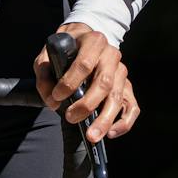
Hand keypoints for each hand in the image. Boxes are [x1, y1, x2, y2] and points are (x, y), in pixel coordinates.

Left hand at [33, 22, 139, 143]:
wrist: (83, 41)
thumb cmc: (65, 51)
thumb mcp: (48, 56)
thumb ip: (45, 75)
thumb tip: (52, 100)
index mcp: (93, 42)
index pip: (84, 64)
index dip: (70, 82)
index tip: (57, 96)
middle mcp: (111, 56)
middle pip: (104, 83)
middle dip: (87, 104)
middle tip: (70, 118)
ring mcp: (121, 72)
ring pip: (118, 97)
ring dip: (105, 119)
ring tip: (92, 136)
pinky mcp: (127, 87)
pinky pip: (132, 107)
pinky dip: (124, 123)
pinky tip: (110, 133)